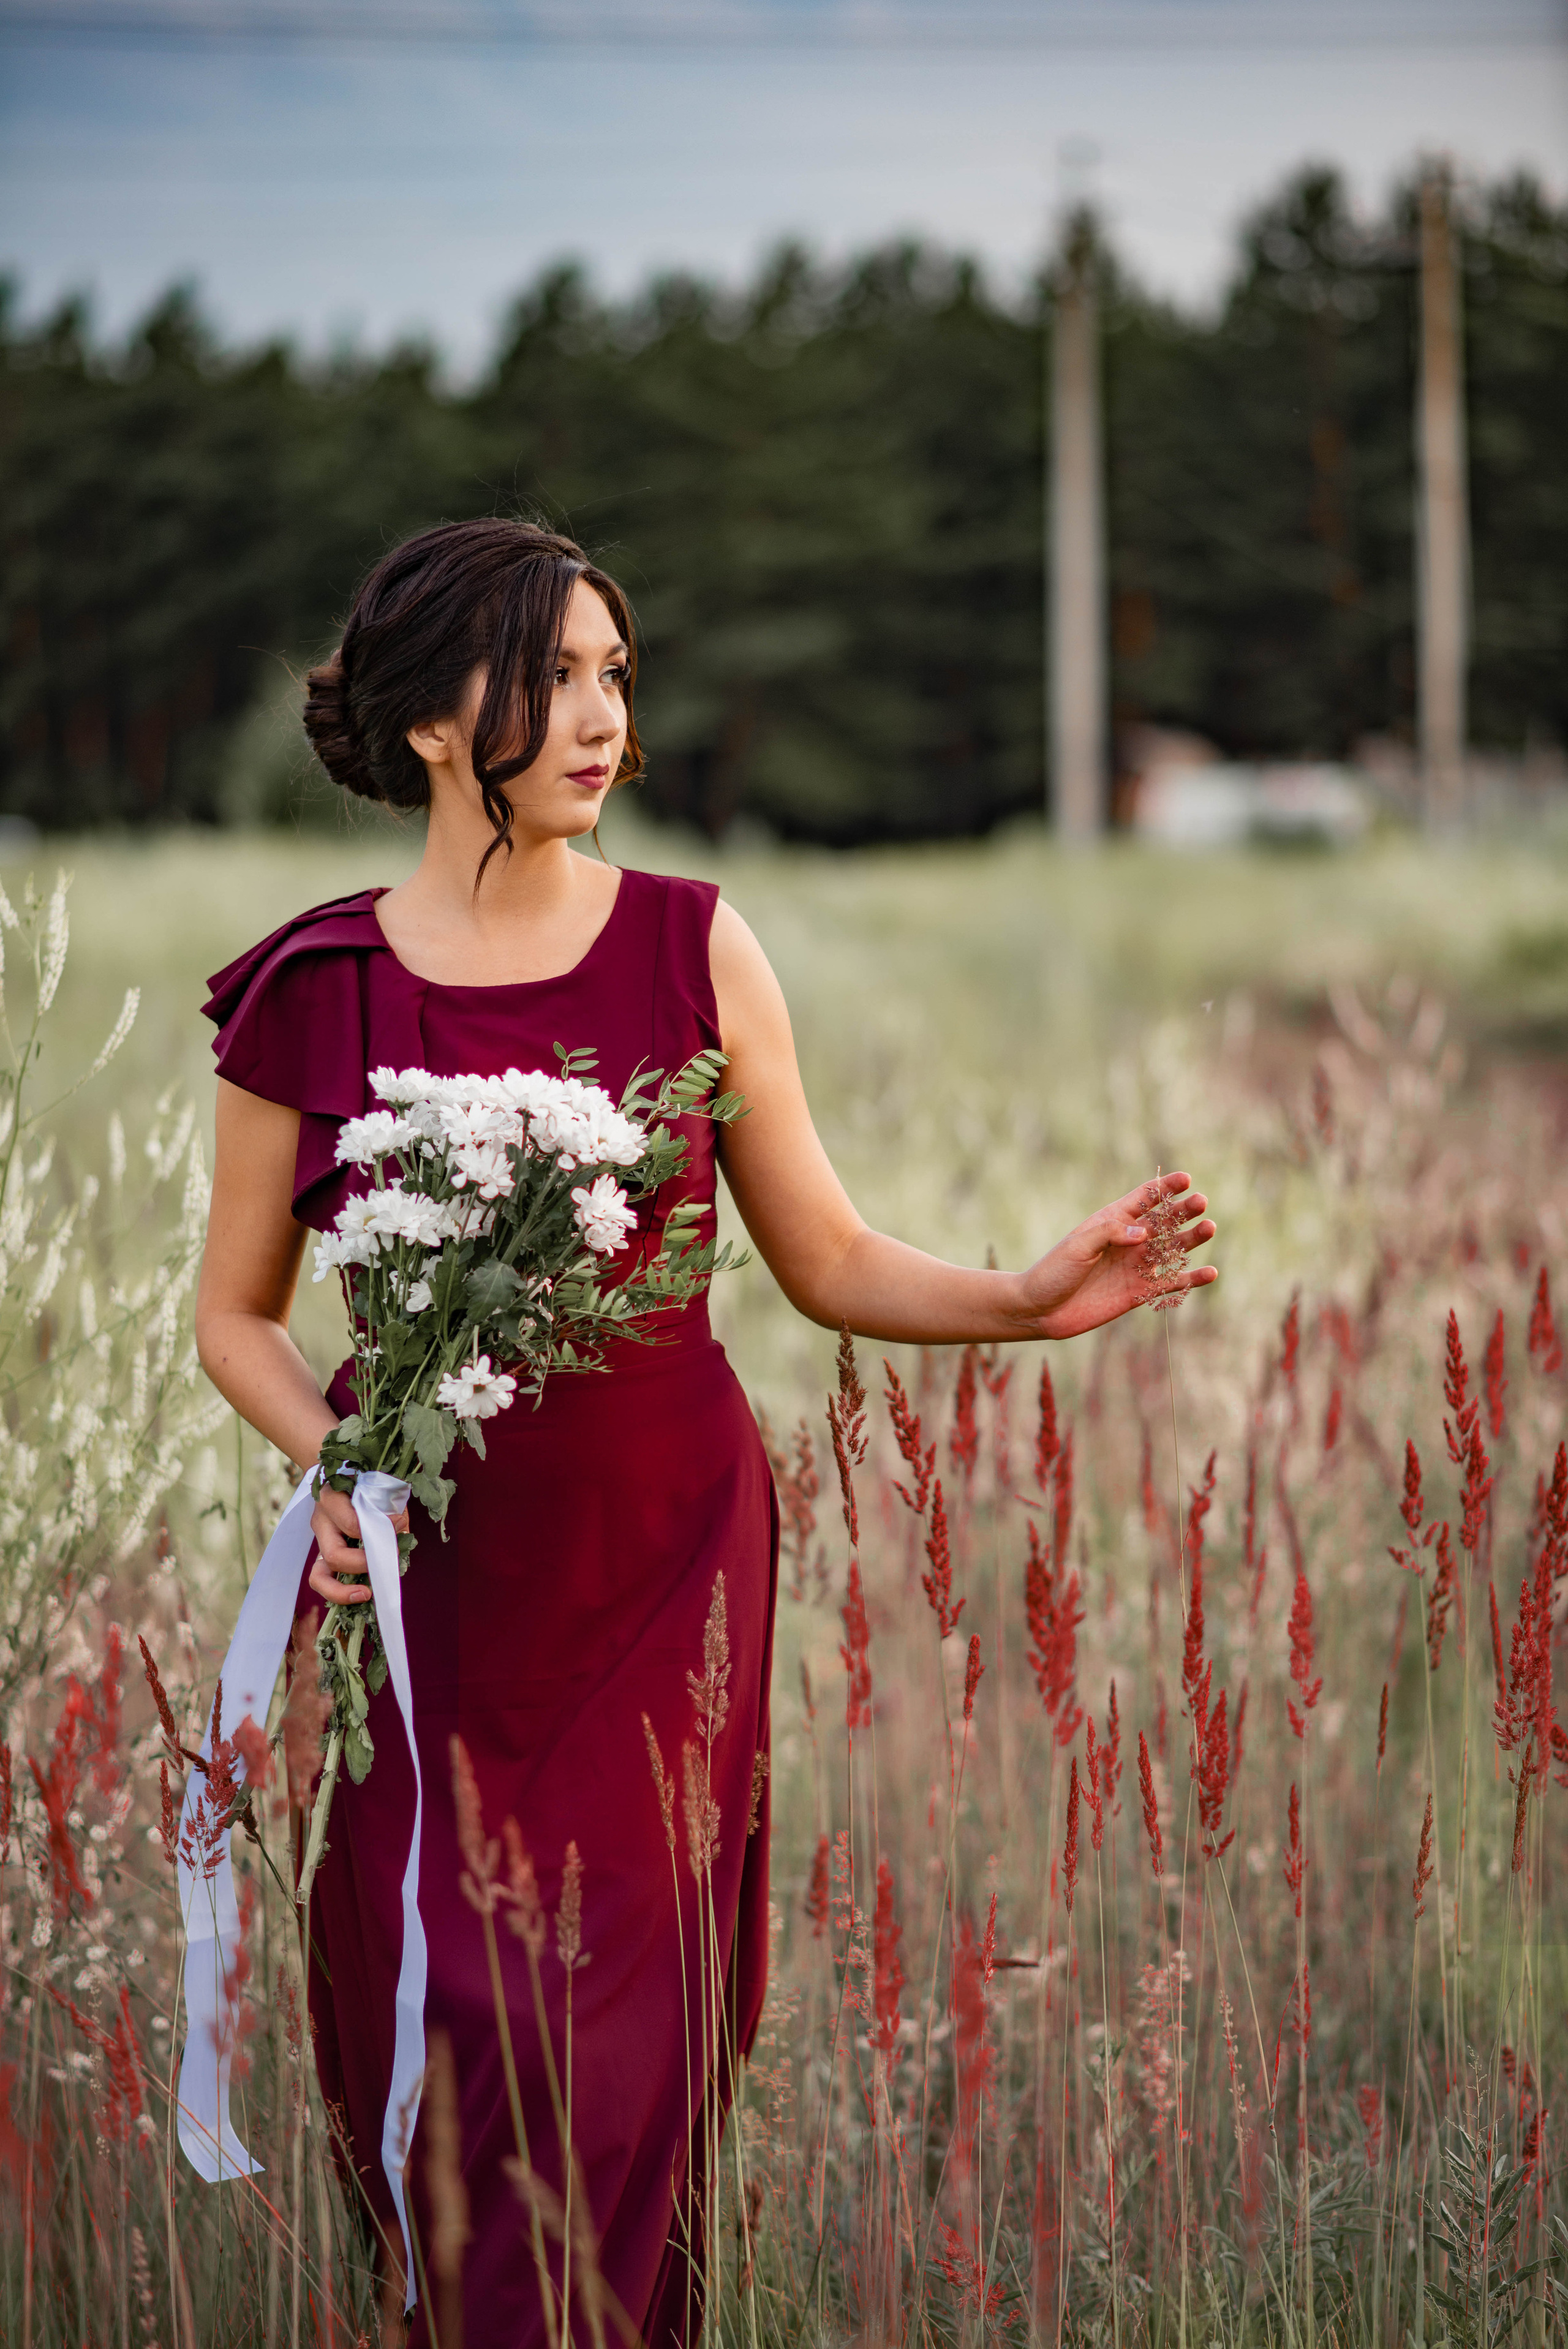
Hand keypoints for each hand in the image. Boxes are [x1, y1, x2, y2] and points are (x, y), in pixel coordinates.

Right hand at [308, 1481, 410, 1605]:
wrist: (342, 1475)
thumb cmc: (364, 1480)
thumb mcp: (377, 1486)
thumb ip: (389, 1508)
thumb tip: (400, 1532)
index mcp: (331, 1499)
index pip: (352, 1524)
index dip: (380, 1529)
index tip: (401, 1522)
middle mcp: (321, 1522)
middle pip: (335, 1555)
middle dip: (364, 1564)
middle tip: (388, 1562)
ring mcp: (320, 1541)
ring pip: (319, 1576)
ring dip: (342, 1591)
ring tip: (366, 1594)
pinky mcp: (324, 1555)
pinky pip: (324, 1580)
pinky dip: (340, 1592)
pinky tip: (361, 1593)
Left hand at [1016, 1171, 1216, 1341]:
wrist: (1040, 1309)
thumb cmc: (1055, 1270)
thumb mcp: (1078, 1245)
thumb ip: (1110, 1233)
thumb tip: (1144, 1232)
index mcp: (1112, 1221)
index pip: (1144, 1198)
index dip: (1165, 1187)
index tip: (1186, 1179)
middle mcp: (1128, 1241)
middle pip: (1164, 1221)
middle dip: (1183, 1211)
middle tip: (1201, 1203)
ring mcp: (1136, 1266)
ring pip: (1172, 1249)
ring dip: (1191, 1239)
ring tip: (1209, 1228)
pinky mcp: (1139, 1292)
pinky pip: (1170, 1283)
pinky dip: (1190, 1279)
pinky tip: (1210, 1273)